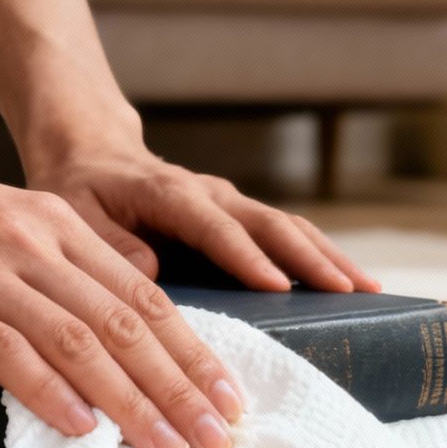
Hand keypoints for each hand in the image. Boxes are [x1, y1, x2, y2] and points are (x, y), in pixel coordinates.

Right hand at [0, 150, 245, 447]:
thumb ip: (48, 267)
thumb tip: (104, 328)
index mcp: (52, 225)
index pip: (144, 298)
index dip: (194, 354)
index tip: (231, 403)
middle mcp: (28, 242)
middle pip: (126, 323)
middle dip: (181, 388)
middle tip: (220, 441)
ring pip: (77, 341)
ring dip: (130, 402)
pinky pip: (2, 347)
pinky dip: (48, 391)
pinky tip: (79, 429)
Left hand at [25, 142, 380, 294]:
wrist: (94, 155)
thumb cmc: (81, 189)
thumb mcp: (76, 213)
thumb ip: (109, 242)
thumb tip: (149, 274)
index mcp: (171, 194)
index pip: (217, 228)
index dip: (247, 257)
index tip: (278, 288)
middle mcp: (211, 194)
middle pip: (272, 224)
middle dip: (313, 258)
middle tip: (352, 292)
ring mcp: (232, 204)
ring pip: (290, 227)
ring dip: (330, 257)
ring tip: (370, 292)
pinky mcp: (241, 218)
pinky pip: (288, 235)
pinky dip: (321, 257)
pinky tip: (350, 286)